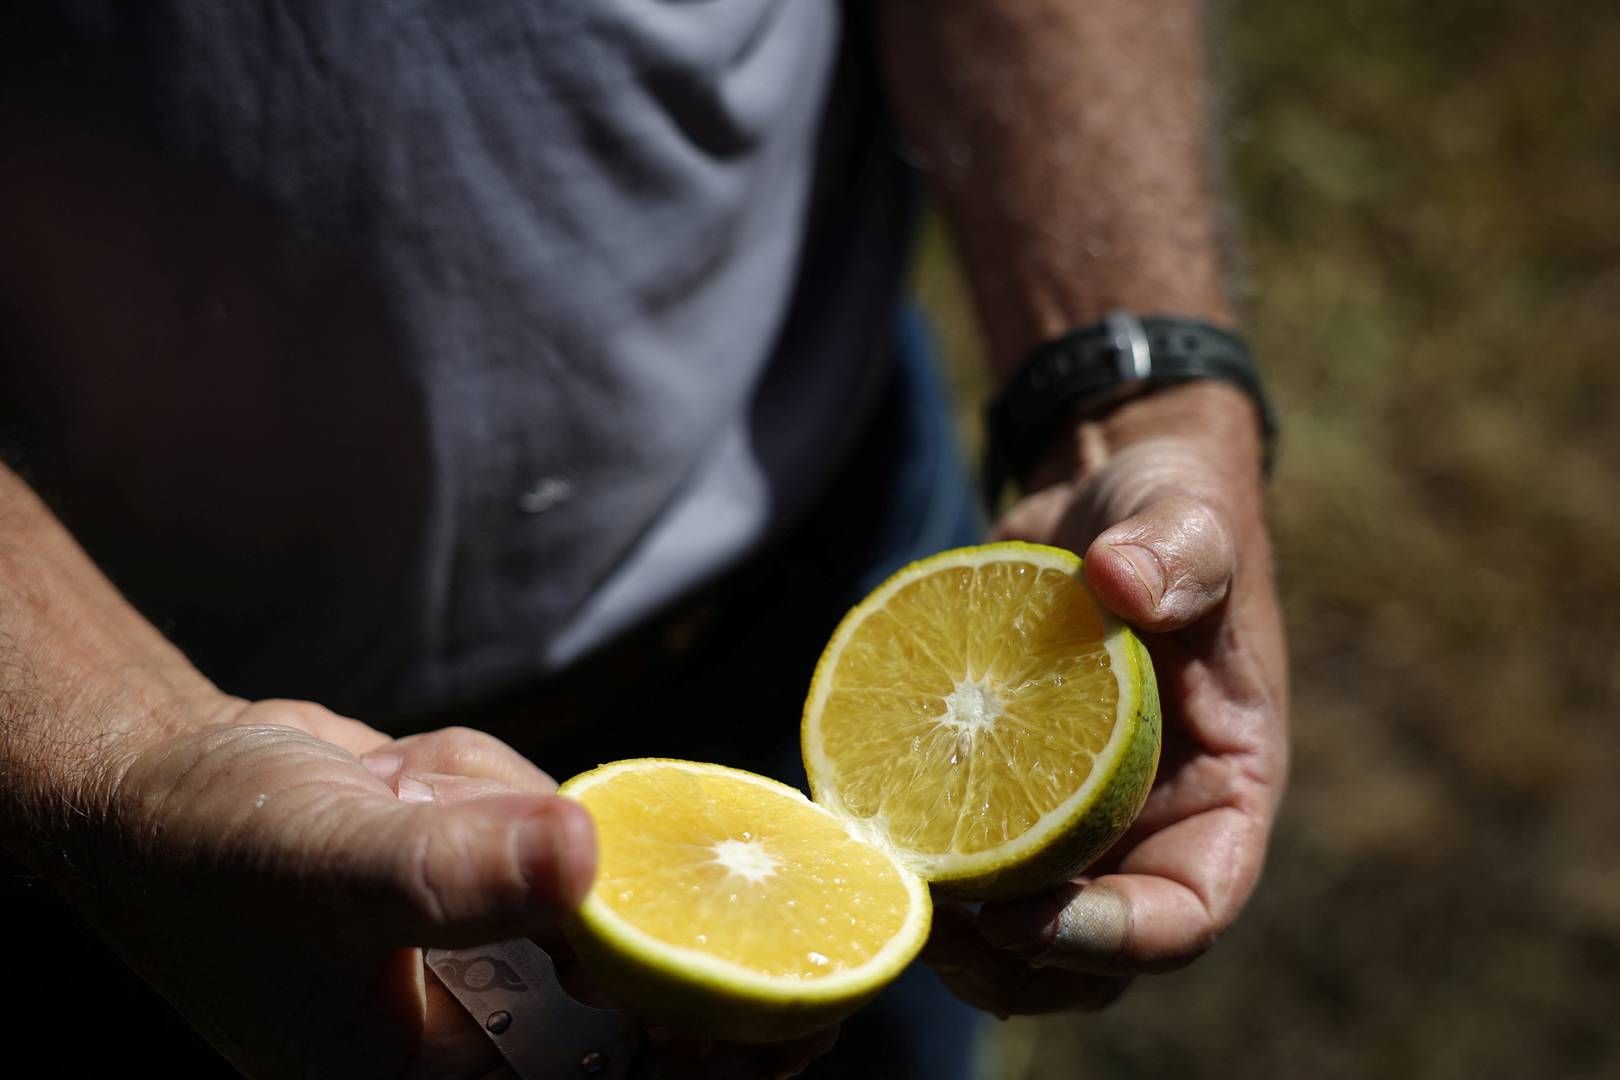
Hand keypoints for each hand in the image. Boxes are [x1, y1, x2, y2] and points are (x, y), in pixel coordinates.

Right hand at [69, 701, 831, 1078]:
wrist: (175, 795)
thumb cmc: (220, 850)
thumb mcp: (327, 861)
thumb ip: (452, 869)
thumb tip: (588, 851)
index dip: (703, 1078)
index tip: (795, 1026)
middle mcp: (470, 1054)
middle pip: (633, 1058)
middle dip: (720, 1014)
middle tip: (817, 968)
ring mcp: (487, 984)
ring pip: (619, 974)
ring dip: (646, 910)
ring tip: (636, 863)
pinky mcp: (493, 917)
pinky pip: (577, 901)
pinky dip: (586, 851)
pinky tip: (493, 808)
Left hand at [925, 382, 1288, 1012]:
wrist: (1102, 496)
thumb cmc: (1166, 508)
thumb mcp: (1186, 515)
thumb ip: (1178, 549)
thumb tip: (1123, 580)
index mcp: (1224, 789)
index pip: (1191, 909)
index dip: (1114, 938)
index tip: (1021, 916)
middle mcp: (1156, 823)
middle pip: (1103, 953)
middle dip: (1022, 966)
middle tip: (935, 930)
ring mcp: (1081, 813)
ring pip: (1035, 934)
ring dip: (969, 946)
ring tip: (894, 900)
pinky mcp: (1015, 787)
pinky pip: (979, 861)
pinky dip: (930, 872)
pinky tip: (869, 847)